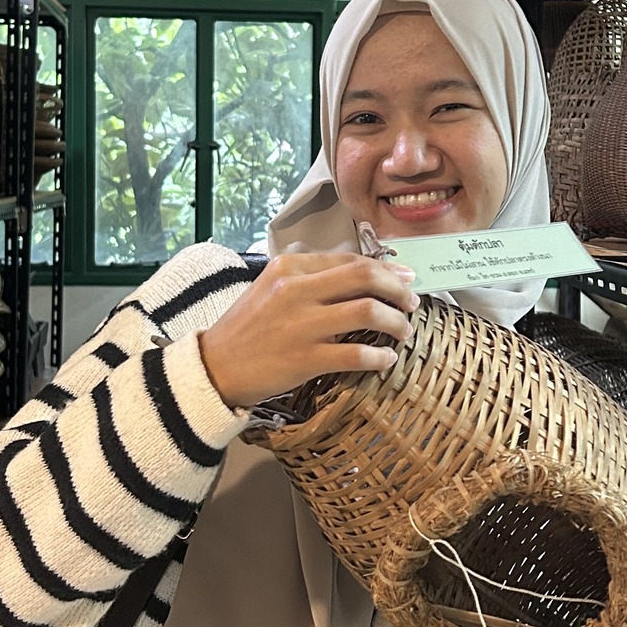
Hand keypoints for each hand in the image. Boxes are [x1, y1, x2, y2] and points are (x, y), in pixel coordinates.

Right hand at [198, 252, 418, 409]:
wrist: (215, 367)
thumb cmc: (248, 328)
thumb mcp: (272, 289)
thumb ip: (311, 278)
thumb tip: (363, 275)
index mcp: (289, 268)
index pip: (351, 259)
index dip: (387, 268)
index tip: (405, 278)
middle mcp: (296, 290)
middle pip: (365, 277)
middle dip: (398, 289)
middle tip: (411, 302)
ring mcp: (300, 324)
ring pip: (367, 311)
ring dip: (396, 322)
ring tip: (404, 331)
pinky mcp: (304, 359)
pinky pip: (356, 354)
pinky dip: (379, 357)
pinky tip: (387, 359)